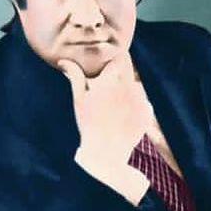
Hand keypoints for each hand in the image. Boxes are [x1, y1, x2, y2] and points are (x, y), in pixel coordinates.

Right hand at [59, 54, 152, 171]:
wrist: (107, 153)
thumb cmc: (89, 125)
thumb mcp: (79, 100)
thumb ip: (75, 76)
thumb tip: (63, 59)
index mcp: (110, 81)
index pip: (120, 57)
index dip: (115, 60)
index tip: (109, 64)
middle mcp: (127, 88)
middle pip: (129, 70)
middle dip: (121, 73)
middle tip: (112, 86)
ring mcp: (140, 100)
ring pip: (137, 86)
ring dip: (129, 90)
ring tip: (117, 105)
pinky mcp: (148, 113)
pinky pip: (145, 102)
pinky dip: (137, 105)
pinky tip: (125, 116)